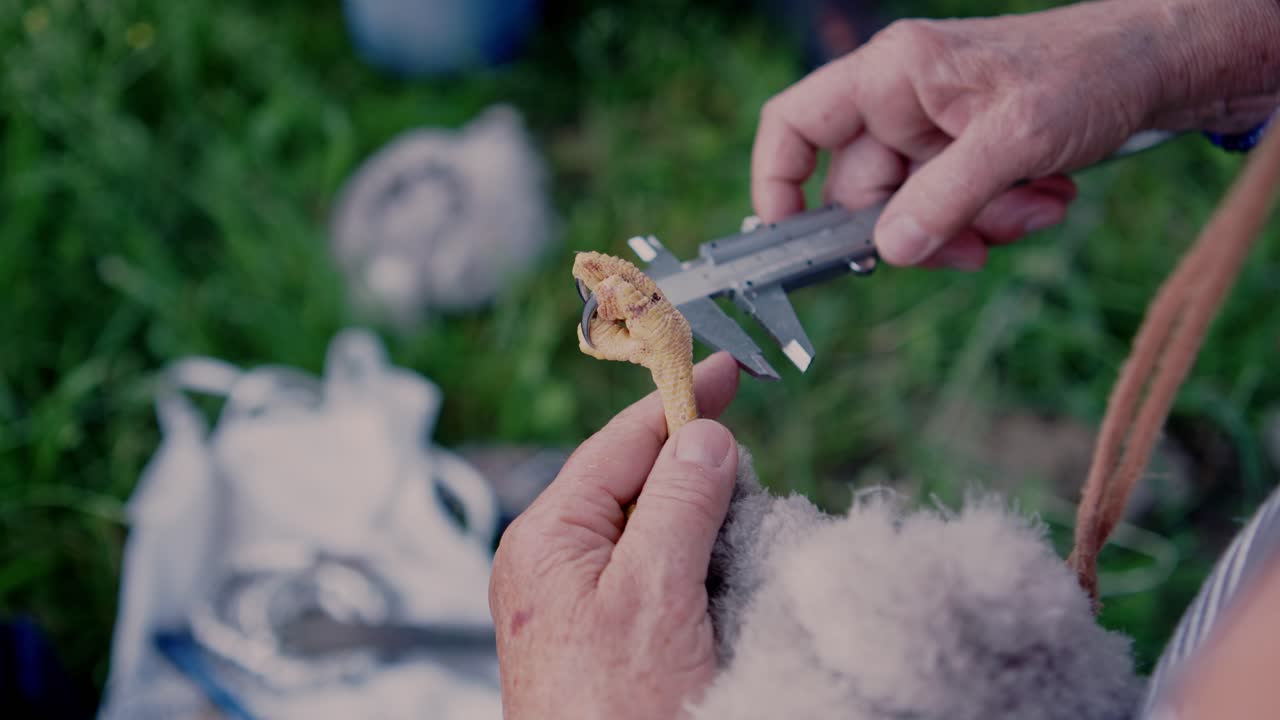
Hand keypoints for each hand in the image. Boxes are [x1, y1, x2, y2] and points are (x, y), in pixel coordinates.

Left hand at [490, 352, 740, 718]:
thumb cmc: (612, 716)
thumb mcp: (654, 595)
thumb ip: (679, 504)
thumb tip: (705, 437)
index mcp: (547, 539)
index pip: (619, 443)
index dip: (675, 401)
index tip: (721, 369)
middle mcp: (554, 564)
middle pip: (636, 482)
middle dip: (694, 470)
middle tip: (746, 478)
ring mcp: (578, 602)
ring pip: (652, 529)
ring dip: (701, 524)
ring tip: (737, 542)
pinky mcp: (606, 634)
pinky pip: (656, 574)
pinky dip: (695, 567)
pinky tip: (721, 586)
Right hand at [752, 0, 1279, 269]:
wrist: (1161, 66)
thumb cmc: (1089, 72)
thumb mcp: (1015, 140)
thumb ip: (944, 198)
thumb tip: (889, 251)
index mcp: (892, 74)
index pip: (796, 124)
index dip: (777, 181)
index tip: (790, 239)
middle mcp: (902, 100)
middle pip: (863, 190)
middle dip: (924, 225)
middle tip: (980, 243)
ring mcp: (934, 130)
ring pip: (915, 209)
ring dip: (975, 224)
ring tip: (1037, 206)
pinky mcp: (966, 153)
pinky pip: (954, 208)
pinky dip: (997, 216)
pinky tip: (1047, 198)